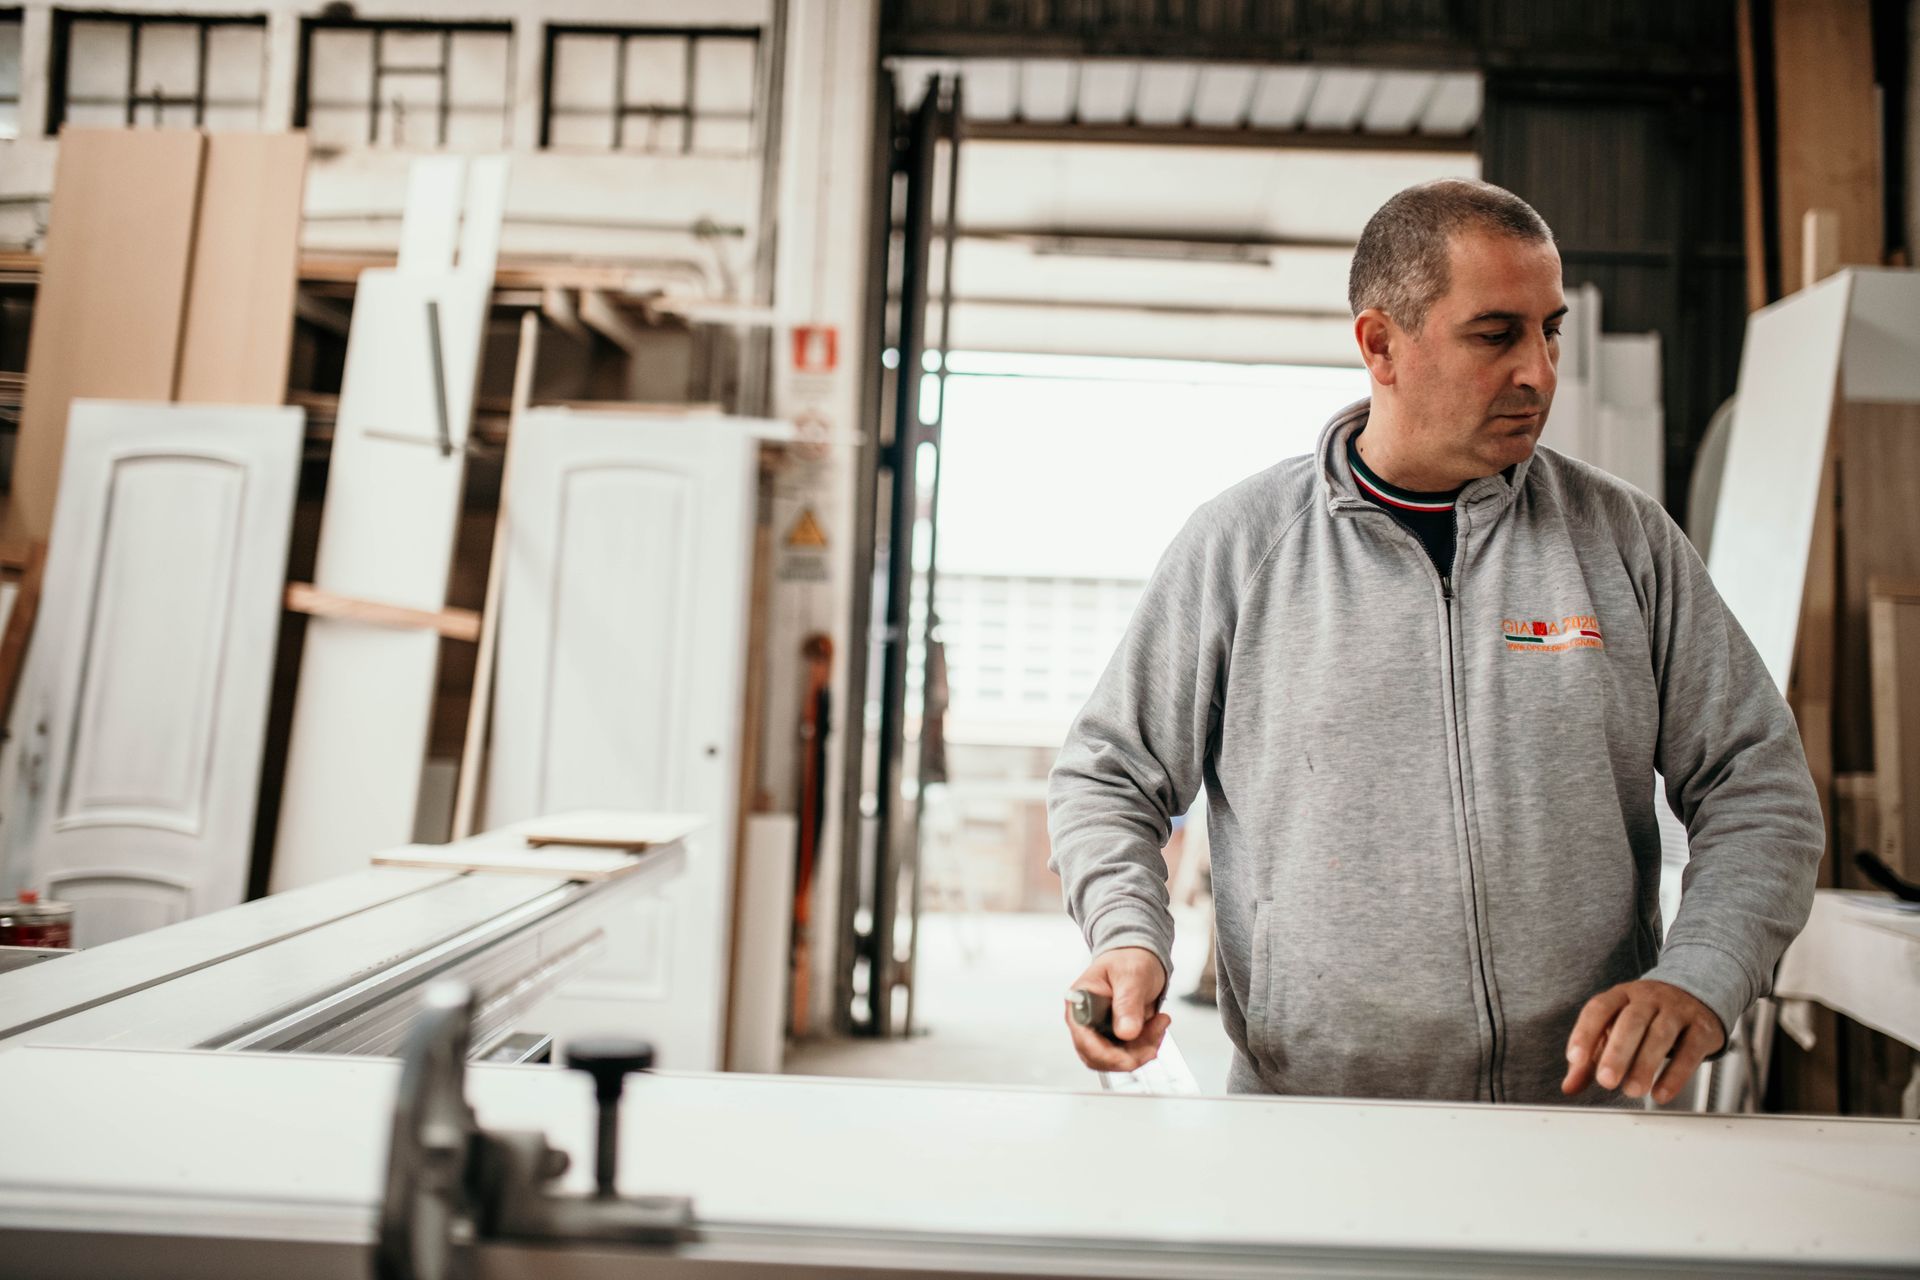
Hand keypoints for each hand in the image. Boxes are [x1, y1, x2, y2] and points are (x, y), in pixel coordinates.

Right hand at [1063, 947, 1169, 1072]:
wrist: (1139, 959)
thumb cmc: (1129, 960)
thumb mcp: (1131, 976)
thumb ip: (1128, 1003)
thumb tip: (1126, 1032)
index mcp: (1080, 1002)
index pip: (1083, 1037)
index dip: (1104, 1053)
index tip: (1128, 1059)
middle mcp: (1086, 1020)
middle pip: (1098, 1056)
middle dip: (1129, 1055)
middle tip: (1152, 1044)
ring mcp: (1100, 1031)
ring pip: (1117, 1059)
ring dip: (1142, 1049)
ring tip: (1159, 1024)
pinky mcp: (1115, 1038)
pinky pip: (1130, 1054)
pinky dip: (1147, 1046)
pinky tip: (1157, 1026)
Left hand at [1561, 979, 1725, 1103]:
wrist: (1695, 994)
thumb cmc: (1647, 1017)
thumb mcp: (1616, 1029)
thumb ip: (1592, 1058)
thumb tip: (1569, 1087)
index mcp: (1621, 995)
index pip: (1599, 1009)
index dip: (1585, 1033)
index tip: (1574, 1059)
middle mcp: (1648, 998)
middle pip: (1631, 1021)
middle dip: (1617, 1052)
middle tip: (1606, 1081)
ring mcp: (1677, 1010)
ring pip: (1661, 1034)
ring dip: (1645, 1065)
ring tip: (1632, 1090)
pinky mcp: (1702, 1028)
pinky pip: (1690, 1051)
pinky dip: (1676, 1075)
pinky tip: (1661, 1094)